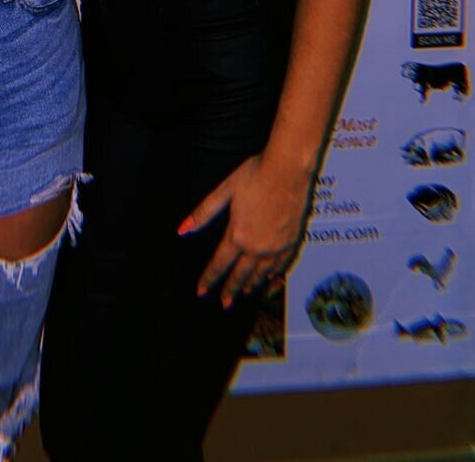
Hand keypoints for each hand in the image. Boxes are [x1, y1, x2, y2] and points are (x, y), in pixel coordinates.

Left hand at [178, 153, 311, 306]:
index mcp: (237, 235)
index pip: (219, 263)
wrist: (288, 170)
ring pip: (261, 273)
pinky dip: (274, 274)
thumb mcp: (225, 190)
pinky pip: (281, 265)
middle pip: (241, 274)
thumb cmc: (255, 175)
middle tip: (224, 303)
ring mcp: (276, 246)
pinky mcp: (291, 241)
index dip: (209, 278)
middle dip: (230, 289)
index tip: (201, 291)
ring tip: (244, 293)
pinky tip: (270, 278)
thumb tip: (182, 229)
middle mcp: (257, 247)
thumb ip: (204, 212)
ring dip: (251, 285)